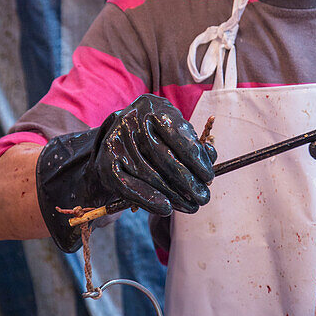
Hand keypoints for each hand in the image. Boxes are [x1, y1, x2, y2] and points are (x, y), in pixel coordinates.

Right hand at [91, 94, 215, 215]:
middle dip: (188, 182)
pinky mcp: (105, 164)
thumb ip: (194, 143)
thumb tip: (211, 155)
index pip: (178, 136)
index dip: (196, 159)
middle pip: (164, 157)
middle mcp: (131, 121)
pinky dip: (148, 200)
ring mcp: (116, 143)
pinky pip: (128, 187)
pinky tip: (166, 209)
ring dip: (173, 195)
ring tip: (190, 206)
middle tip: (203, 197)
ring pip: (148, 175)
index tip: (210, 177)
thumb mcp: (174, 130)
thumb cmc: (155, 133)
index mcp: (152, 107)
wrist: (119, 137)